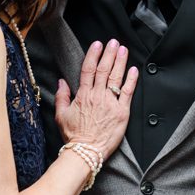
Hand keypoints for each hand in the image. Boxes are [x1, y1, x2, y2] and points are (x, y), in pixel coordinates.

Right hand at [54, 39, 137, 159]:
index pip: (88, 70)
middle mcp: (97, 96)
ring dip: (120, 61)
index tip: (97, 44)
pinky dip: (131, 80)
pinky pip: (127, 92)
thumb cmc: (73, 136)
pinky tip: (133, 69)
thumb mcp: (61, 115)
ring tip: (123, 49)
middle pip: (104, 69)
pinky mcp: (122, 112)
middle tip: (113, 42)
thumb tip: (61, 81)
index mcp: (83, 95)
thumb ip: (62, 96)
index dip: (93, 55)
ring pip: (116, 77)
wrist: (86, 152)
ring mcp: (110, 103)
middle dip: (109, 53)